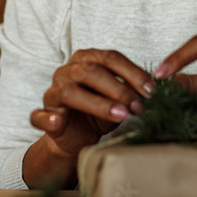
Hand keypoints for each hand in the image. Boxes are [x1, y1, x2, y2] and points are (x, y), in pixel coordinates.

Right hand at [29, 49, 155, 160]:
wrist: (78, 138)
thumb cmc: (101, 112)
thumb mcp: (121, 100)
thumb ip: (134, 93)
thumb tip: (157, 93)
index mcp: (87, 59)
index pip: (111, 58)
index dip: (133, 73)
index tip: (152, 90)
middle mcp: (68, 71)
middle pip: (91, 72)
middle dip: (119, 89)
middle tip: (139, 106)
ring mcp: (53, 92)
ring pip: (70, 92)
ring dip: (97, 104)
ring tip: (120, 115)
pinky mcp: (44, 115)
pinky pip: (39, 115)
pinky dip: (47, 118)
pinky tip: (57, 122)